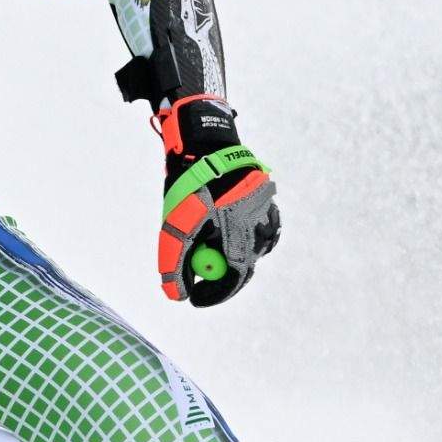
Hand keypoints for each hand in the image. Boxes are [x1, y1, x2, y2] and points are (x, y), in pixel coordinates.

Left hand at [152, 97, 279, 306]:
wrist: (207, 143)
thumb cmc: (191, 184)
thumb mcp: (176, 223)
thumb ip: (174, 260)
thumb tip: (176, 295)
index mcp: (243, 231)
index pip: (235, 277)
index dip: (216, 293)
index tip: (196, 299)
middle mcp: (262, 224)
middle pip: (242, 264)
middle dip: (217, 271)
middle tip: (195, 273)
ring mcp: (267, 211)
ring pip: (249, 246)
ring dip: (227, 248)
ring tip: (204, 231)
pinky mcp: (266, 199)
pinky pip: (253, 227)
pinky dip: (237, 231)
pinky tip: (219, 217)